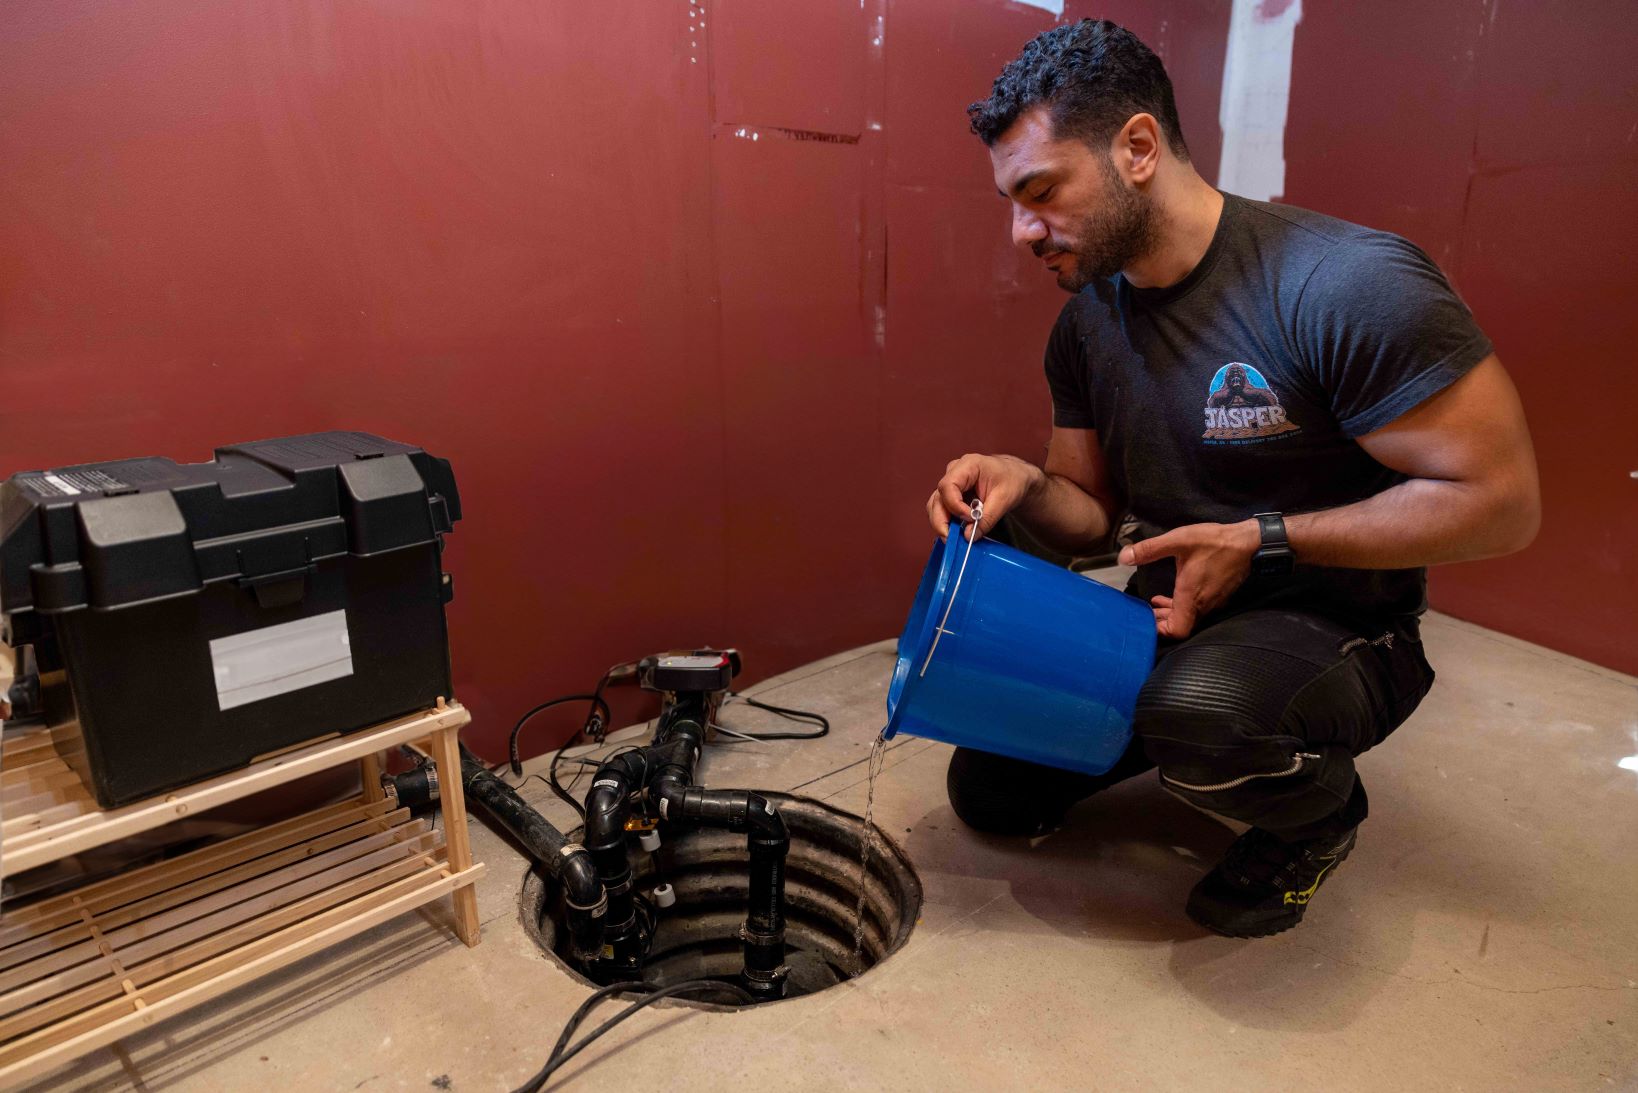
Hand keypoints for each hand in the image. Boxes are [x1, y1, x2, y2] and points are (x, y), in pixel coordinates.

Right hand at [926, 454, 1043, 540]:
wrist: (1015, 477)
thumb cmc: (1012, 481)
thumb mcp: (1004, 499)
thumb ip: (987, 518)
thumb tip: (969, 536)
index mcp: (968, 465)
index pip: (948, 485)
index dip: (954, 505)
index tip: (969, 519)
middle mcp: (954, 472)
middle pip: (937, 498)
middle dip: (941, 520)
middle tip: (950, 539)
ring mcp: (951, 484)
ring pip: (936, 505)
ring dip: (942, 523)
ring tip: (955, 537)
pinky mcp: (951, 495)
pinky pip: (943, 510)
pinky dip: (947, 523)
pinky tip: (958, 532)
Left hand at [1118, 520, 1259, 637]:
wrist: (1249, 542)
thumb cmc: (1215, 542)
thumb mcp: (1179, 540)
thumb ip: (1150, 549)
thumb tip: (1124, 557)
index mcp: (1191, 597)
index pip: (1177, 631)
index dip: (1161, 631)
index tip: (1148, 620)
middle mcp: (1204, 605)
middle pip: (1182, 625)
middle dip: (1162, 621)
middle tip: (1147, 612)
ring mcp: (1214, 601)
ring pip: (1190, 617)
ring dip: (1173, 612)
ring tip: (1157, 604)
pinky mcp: (1220, 595)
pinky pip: (1199, 609)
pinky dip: (1185, 605)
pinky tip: (1178, 592)